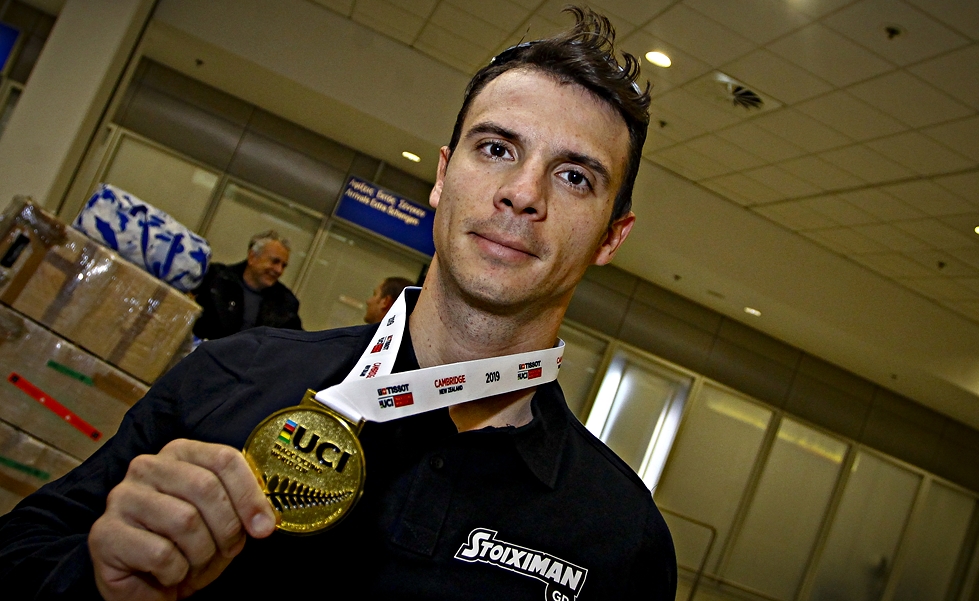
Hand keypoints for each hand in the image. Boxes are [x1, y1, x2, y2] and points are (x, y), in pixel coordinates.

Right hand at [89, 439, 276, 599]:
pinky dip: (175, 572)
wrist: (149, 587)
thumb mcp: (222, 521)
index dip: (250, 495)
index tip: (264, 528)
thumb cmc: (188, 548)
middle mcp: (147, 467)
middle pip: (206, 487)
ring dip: (201, 554)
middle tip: (227, 552)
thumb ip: (242, 506)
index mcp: (179, 453)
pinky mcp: (104, 534)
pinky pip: (161, 554)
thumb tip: (265, 520)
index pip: (224, 459)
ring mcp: (121, 498)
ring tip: (194, 564)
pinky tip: (168, 574)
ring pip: (185, 520)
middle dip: (227, 529)